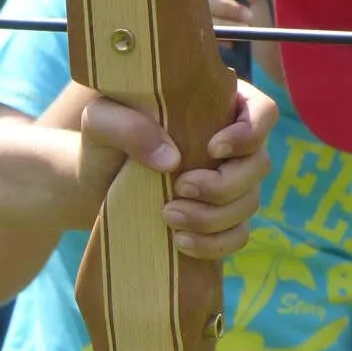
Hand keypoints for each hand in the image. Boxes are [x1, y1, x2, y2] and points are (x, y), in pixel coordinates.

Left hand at [75, 77, 275, 259]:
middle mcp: (232, 146)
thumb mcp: (99, 121)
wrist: (89, 180)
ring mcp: (230, 184)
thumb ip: (127, 126)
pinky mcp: (219, 219)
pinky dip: (213, 243)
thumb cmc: (101, 140)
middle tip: (180, 187)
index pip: (262, 111)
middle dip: (224, 184)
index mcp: (217, 107)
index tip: (213, 148)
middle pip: (260, 164)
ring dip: (212, 216)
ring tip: (167, 215)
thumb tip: (171, 159)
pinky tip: (180, 241)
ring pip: (249, 203)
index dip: (249, 133)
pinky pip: (237, 236)